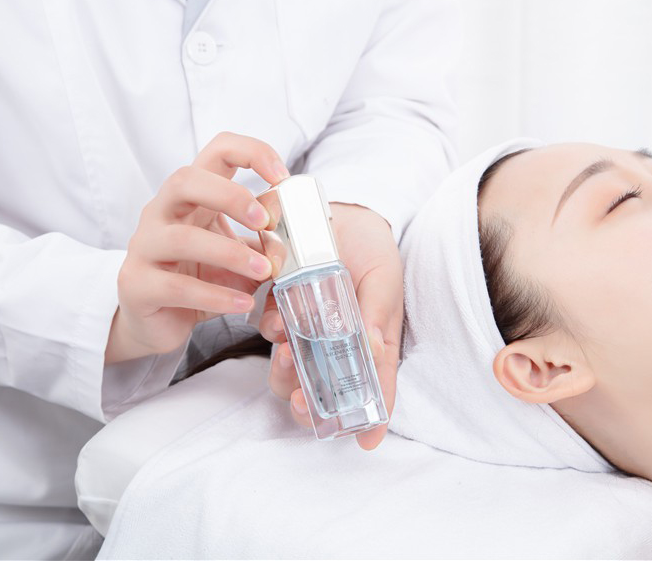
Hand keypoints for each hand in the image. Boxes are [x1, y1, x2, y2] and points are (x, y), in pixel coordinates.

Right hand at [106, 132, 289, 364]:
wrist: (158, 321)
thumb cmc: (200, 277)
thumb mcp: (237, 251)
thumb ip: (264, 241)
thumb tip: (301, 239)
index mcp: (191, 196)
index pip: (216, 151)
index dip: (251, 153)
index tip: (282, 176)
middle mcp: (161, 212)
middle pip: (185, 180)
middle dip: (230, 196)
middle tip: (265, 222)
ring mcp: (145, 248)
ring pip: (182, 239)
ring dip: (231, 254)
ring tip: (265, 272)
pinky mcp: (138, 285)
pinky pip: (177, 287)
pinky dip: (216, 295)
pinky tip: (243, 303)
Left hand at [261, 202, 402, 449]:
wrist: (342, 211)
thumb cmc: (373, 250)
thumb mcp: (384, 280)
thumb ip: (378, 314)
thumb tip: (373, 348)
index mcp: (368, 344)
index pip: (368, 391)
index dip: (365, 421)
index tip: (364, 441)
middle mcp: (334, 344)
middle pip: (318, 390)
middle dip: (307, 402)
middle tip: (302, 397)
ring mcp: (305, 329)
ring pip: (287, 370)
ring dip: (282, 371)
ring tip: (284, 349)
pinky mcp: (279, 307)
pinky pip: (267, 332)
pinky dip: (268, 331)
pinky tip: (274, 316)